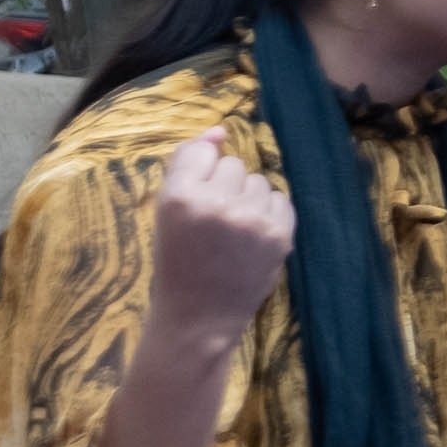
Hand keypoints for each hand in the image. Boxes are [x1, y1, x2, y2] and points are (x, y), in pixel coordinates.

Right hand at [146, 136, 295, 346]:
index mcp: (178, 197)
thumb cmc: (177, 261)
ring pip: (259, 180)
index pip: (200, 151)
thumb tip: (219, 130)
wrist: (198, 316)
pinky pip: (280, 199)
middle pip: (233, 164)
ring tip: (232, 231)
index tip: (196, 195)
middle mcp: (216, 203)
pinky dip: (269, 213)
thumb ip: (188, 166)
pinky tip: (251, 237)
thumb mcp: (166, 212)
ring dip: (248, 198)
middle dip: (224, 185)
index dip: (199, 172)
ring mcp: (251, 219)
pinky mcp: (280, 234)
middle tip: (212, 221)